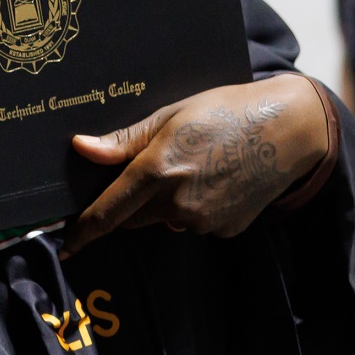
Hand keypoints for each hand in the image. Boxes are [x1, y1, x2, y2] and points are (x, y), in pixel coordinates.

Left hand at [61, 75, 328, 255]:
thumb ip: (124, 140)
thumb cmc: (226, 111)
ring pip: (164, 220)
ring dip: (164, 204)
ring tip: (192, 165)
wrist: (288, 129)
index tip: (65, 243)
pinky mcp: (225, 230)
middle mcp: (177, 203)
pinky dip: (193, 209)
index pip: (107, 212)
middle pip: (132, 217)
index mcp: (158, 171)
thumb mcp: (170, 114)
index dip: (82, 231)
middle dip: (128, 203)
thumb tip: (81, 149)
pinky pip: (194, 224)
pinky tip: (214, 180)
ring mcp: (203, 221)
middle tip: (150, 170)